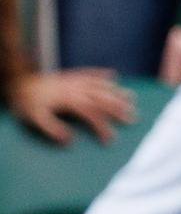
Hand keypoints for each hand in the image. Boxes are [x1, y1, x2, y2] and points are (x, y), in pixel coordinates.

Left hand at [9, 68, 133, 144]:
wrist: (15, 81)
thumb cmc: (25, 102)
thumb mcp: (34, 118)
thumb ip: (53, 129)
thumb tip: (70, 141)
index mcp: (69, 100)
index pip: (92, 114)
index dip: (103, 127)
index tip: (110, 140)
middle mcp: (74, 88)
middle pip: (102, 98)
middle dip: (119, 108)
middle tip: (133, 117)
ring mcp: (73, 80)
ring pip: (100, 85)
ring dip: (117, 91)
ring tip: (132, 97)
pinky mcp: (68, 75)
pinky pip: (88, 72)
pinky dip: (101, 73)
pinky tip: (113, 74)